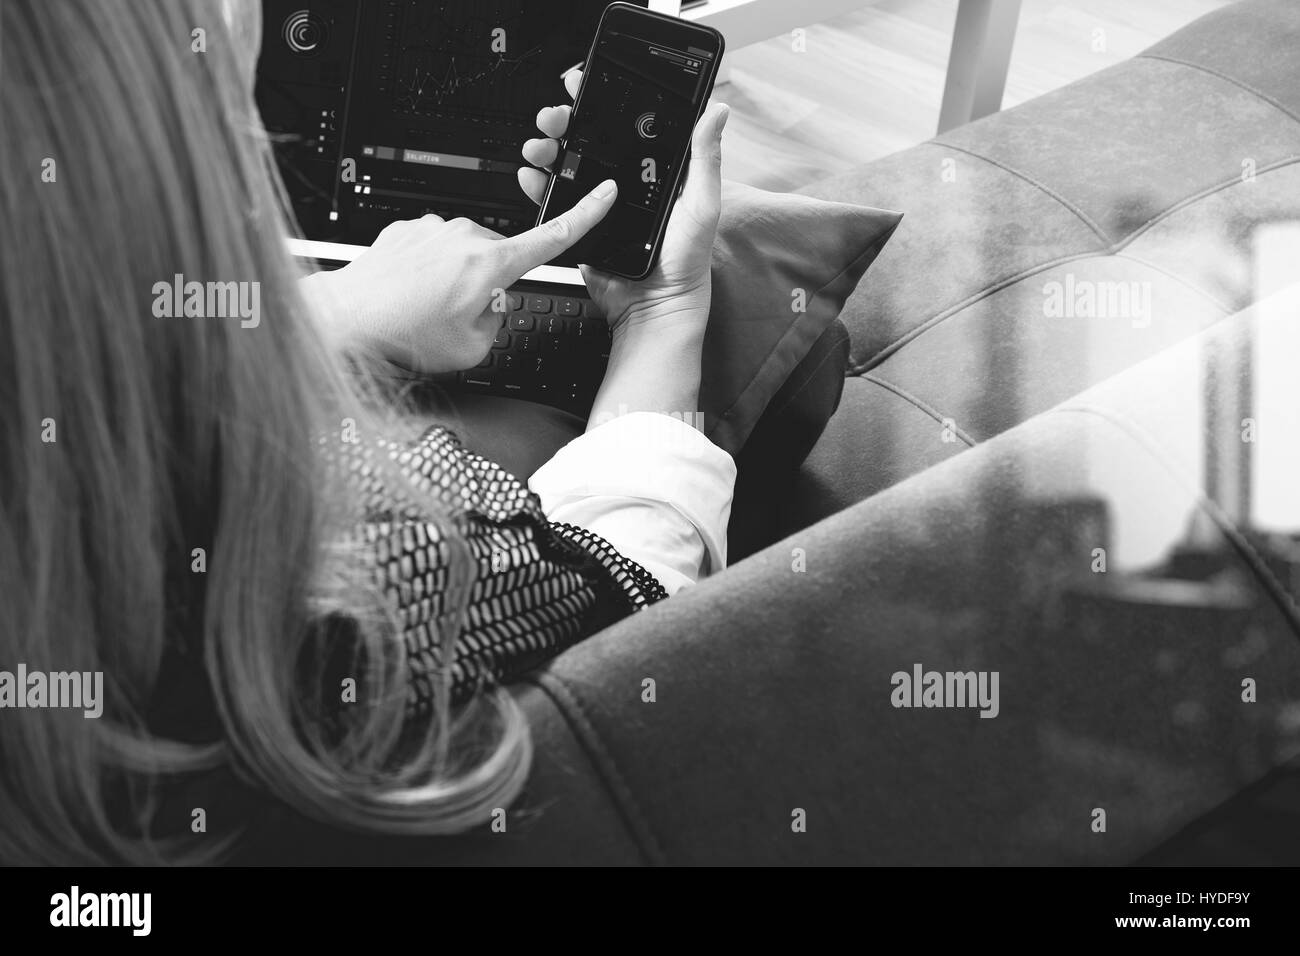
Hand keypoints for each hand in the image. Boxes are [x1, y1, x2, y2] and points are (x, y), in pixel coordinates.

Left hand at [302, 179, 617, 372]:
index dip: (585, 216)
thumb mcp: (472, 349)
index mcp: (491, 264)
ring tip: (424, 310)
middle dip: (489, 286)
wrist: (346, 319)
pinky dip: (427, 273)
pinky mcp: (408, 229)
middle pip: (500, 258)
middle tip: (456, 318)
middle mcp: (464, 237)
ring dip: (455, 280)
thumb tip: (493, 307)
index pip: (553, 237)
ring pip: (465, 256)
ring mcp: (434, 229)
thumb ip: (498, 323)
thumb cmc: (402, 334)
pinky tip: (407, 295)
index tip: (605, 194)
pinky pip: (433, 251)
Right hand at [518, 70, 729, 340]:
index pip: (625, 124)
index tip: (585, 85)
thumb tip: (716, 111)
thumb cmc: (686, 261)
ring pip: (567, 164)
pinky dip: (539, 184)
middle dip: (566, 120)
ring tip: (541, 145)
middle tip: (557, 115)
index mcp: (654, 170)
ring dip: (549, 148)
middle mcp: (624, 182)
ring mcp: (600, 203)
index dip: (602, 101)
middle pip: (589, 139)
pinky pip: (556, 200)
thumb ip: (704, 158)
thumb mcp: (701, 203)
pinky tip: (533, 174)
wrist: (655, 308)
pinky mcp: (581, 225)